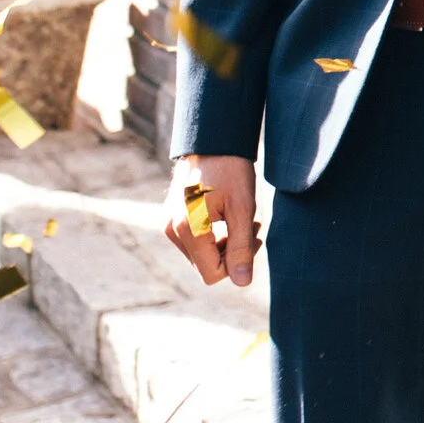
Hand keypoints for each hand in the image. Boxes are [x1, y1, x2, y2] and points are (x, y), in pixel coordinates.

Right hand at [165, 153, 259, 286]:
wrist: (212, 139)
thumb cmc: (231, 170)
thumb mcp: (243, 208)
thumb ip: (241, 247)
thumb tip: (242, 283)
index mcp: (188, 230)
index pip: (212, 274)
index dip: (237, 263)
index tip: (254, 236)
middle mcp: (171, 231)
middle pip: (206, 265)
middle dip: (232, 251)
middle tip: (253, 225)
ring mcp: (168, 224)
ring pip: (202, 253)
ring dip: (225, 242)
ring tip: (244, 218)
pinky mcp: (170, 217)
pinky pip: (195, 240)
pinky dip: (214, 234)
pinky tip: (228, 215)